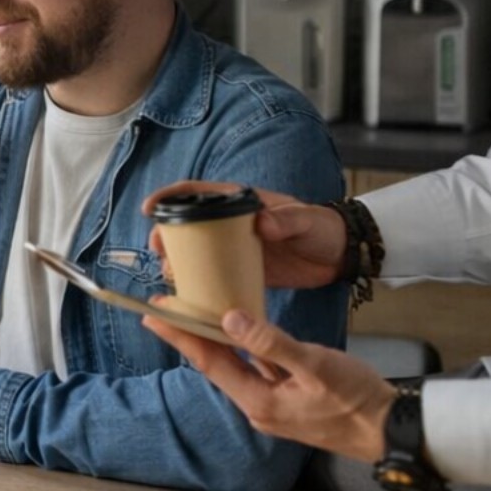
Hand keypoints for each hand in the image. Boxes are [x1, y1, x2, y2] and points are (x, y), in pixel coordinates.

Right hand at [139, 180, 347, 289]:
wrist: (339, 256)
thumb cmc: (322, 228)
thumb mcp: (306, 220)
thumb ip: (286, 220)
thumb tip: (261, 223)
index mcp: (241, 202)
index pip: (197, 192)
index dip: (170, 196)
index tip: (150, 208)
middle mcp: (231, 225)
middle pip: (188, 225)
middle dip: (167, 236)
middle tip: (159, 252)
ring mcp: (234, 248)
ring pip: (197, 253)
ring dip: (180, 263)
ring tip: (172, 276)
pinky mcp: (242, 271)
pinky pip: (215, 277)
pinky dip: (201, 286)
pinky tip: (192, 297)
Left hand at [140, 307, 396, 462]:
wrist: (391, 430)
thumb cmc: (358, 399)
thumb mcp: (316, 365)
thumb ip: (271, 342)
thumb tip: (229, 319)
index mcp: (259, 401)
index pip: (208, 362)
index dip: (180, 335)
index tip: (154, 313)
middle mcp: (258, 407)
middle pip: (216, 365)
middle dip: (190, 337)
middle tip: (166, 308)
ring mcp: (273, 407)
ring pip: (235, 368)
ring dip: (214, 343)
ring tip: (193, 316)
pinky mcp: (288, 401)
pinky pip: (255, 372)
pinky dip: (242, 351)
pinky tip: (238, 335)